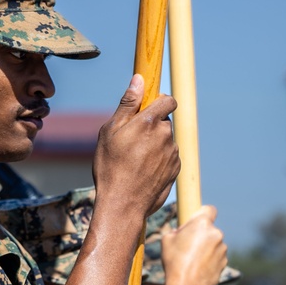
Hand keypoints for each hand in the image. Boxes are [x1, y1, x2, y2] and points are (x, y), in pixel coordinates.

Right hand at [93, 75, 179, 217]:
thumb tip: (139, 79)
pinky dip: (159, 160)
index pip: (167, 100)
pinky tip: (142, 171)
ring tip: (134, 161)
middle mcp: (166, 136)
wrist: (123, 205)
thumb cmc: (111, 168)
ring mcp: (173, 154)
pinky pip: (169, 157)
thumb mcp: (110, 132)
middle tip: (131, 142)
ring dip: (155, 144)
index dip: (158, 102)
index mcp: (150, 122)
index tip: (147, 109)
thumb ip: (127, 104)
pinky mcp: (176, 169)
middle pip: (164, 122)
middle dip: (151, 127)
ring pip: (166, 141)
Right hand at [160, 205, 227, 284]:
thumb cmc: (174, 261)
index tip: (196, 222)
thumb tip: (182, 232)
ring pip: (214, 244)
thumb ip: (178, 231)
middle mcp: (216, 233)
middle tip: (187, 247)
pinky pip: (216, 257)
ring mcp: (222, 248)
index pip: (210, 209)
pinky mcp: (224, 262)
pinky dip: (209, 261)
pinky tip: (198, 269)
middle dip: (201, 236)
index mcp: (202, 223)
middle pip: (210, 230)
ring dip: (206, 249)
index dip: (203, 214)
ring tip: (191, 261)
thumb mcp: (167, 240)